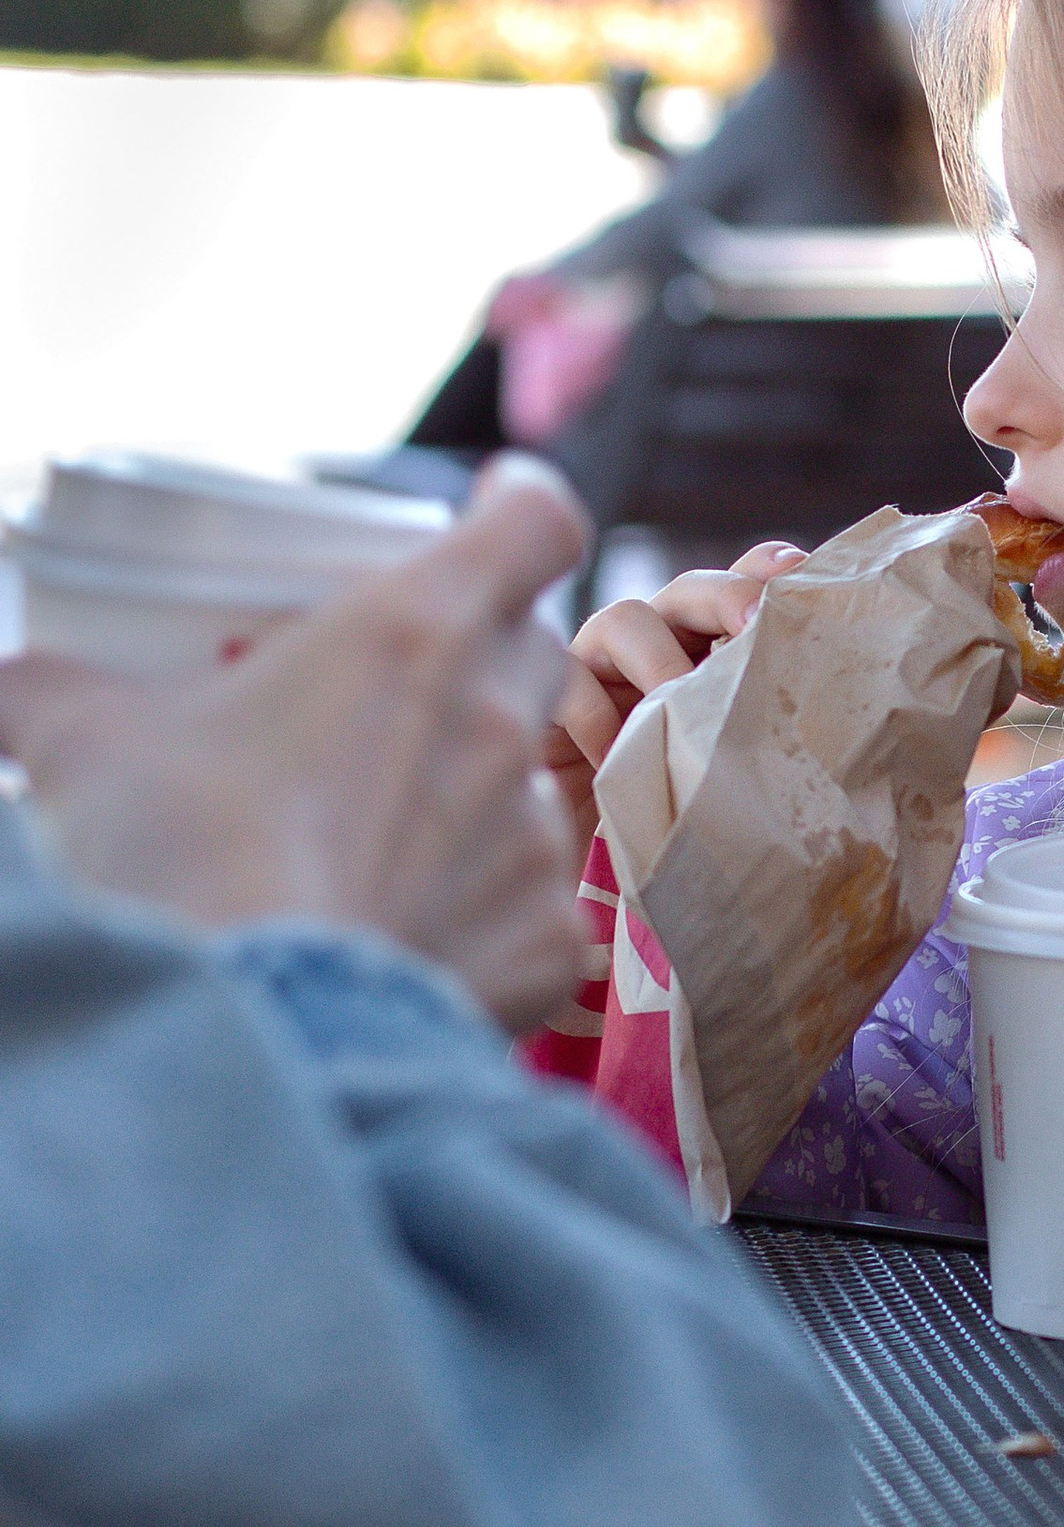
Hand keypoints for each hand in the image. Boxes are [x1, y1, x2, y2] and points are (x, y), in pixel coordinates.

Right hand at [0, 460, 592, 1031]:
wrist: (244, 1022)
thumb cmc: (173, 857)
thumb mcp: (79, 740)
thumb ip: (43, 690)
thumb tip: (3, 688)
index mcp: (416, 630)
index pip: (536, 522)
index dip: (521, 505)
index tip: (498, 505)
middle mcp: (498, 721)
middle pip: (535, 649)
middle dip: (484, 655)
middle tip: (404, 689)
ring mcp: (533, 836)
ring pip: (535, 784)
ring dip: (475, 793)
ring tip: (382, 837)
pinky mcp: (546, 943)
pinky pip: (537, 910)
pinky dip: (485, 916)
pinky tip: (410, 936)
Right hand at [540, 541, 806, 856]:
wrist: (578, 868)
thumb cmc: (666, 824)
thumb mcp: (725, 778)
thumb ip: (762, 740)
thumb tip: (841, 747)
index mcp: (709, 653)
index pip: (742, 588)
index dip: (767, 571)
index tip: (800, 572)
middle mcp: (658, 644)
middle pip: (691, 590)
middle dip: (726, 596)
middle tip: (754, 628)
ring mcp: (599, 664)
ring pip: (626, 619)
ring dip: (661, 659)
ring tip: (678, 706)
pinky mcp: (546, 697)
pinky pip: (569, 678)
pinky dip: (596, 712)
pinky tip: (615, 758)